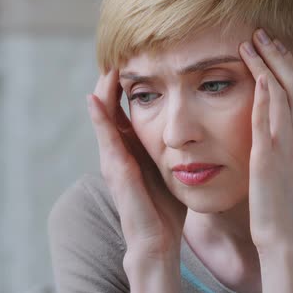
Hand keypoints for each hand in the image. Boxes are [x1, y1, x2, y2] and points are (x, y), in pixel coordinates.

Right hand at [86, 69, 186, 259]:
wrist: (159, 240)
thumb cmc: (167, 208)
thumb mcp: (173, 170)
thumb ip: (175, 149)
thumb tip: (196, 130)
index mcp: (135, 149)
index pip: (128, 109)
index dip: (132, 85)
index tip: (141, 59)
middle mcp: (120, 150)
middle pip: (112, 107)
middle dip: (114, 81)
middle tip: (120, 52)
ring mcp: (114, 160)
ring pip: (104, 117)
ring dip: (103, 90)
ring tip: (108, 64)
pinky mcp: (116, 171)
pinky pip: (105, 138)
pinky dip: (99, 117)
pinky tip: (95, 96)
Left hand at [239, 29, 292, 251]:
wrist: (284, 233)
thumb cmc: (281, 201)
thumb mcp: (288, 164)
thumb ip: (284, 140)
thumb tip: (274, 125)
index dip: (288, 62)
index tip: (273, 44)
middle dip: (278, 54)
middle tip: (261, 33)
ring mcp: (288, 144)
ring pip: (284, 93)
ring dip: (268, 64)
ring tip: (251, 43)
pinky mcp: (270, 156)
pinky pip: (270, 118)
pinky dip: (265, 94)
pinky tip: (258, 75)